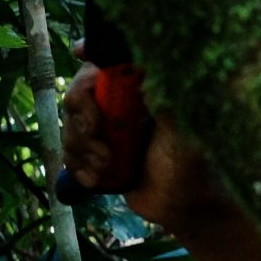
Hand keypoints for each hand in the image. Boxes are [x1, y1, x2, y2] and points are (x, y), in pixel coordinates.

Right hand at [60, 51, 232, 237]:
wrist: (182, 209)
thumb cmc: (192, 167)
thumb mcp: (181, 134)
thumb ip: (165, 104)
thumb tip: (152, 66)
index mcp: (143, 93)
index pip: (110, 63)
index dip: (92, 53)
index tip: (80, 51)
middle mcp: (123, 105)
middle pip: (79, 95)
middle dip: (84, 121)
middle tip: (101, 142)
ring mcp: (108, 130)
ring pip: (69, 126)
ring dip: (81, 150)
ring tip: (106, 168)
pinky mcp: (97, 154)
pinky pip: (69, 152)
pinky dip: (77, 166)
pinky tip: (96, 180)